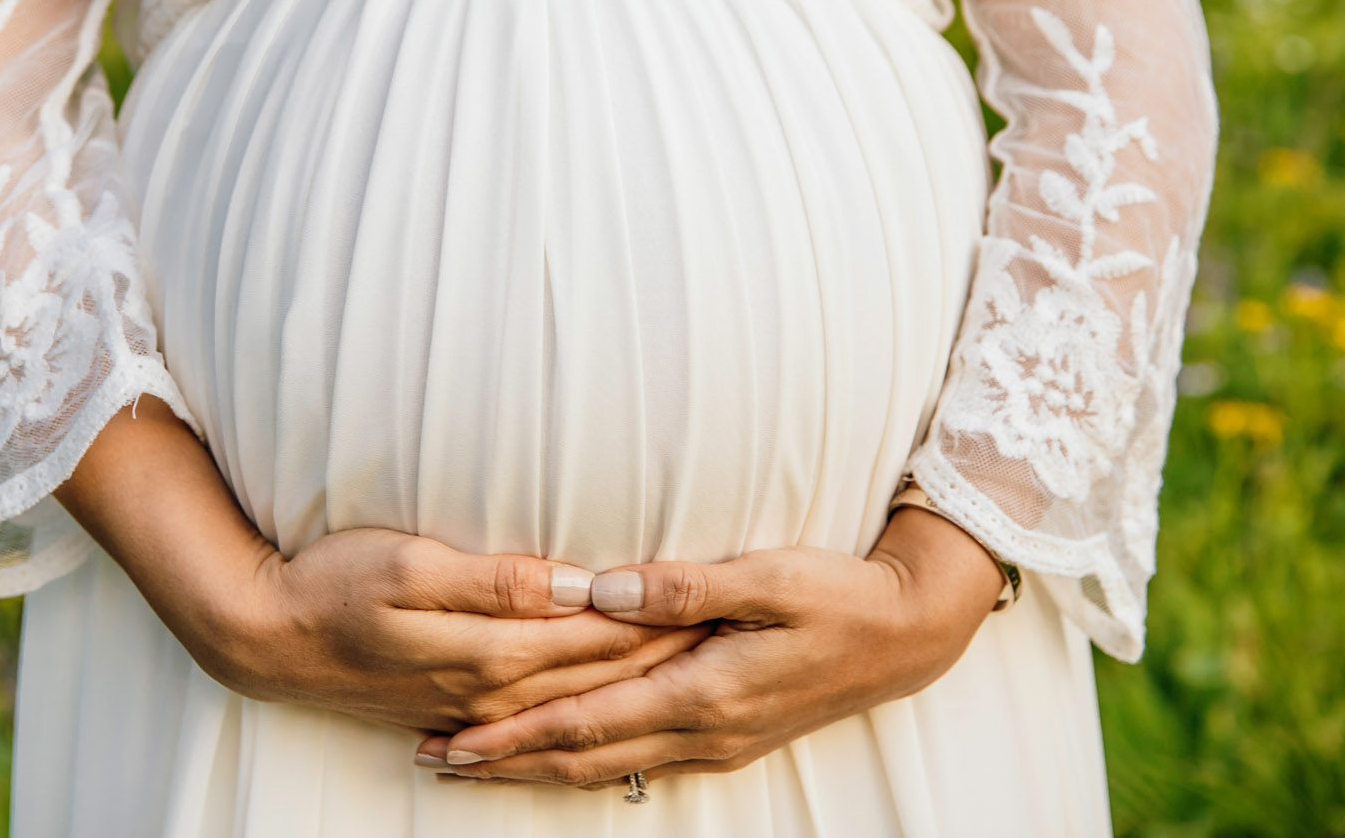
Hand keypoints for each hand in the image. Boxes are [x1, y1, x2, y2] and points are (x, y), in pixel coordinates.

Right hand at [210, 529, 712, 732]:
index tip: (722, 597)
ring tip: (694, 659)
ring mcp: (476, 704)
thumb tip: (577, 586)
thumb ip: (501, 582)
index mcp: (496, 652)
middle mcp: (496, 689)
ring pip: (579, 697)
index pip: (605, 638)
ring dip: (637, 680)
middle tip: (734, 626)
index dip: (664, 618)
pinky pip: (542, 711)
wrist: (267, 638)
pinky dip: (587, 704)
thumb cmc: (334, 584)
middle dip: (670, 653)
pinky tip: (609, 702)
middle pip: (603, 673)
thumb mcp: (412, 566)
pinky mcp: (457, 704)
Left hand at [412, 506, 1004, 786]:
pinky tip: (558, 756)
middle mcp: (702, 730)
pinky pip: (637, 760)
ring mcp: (715, 742)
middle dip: (504, 762)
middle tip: (435, 758)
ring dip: (536, 766)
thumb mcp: (770, 576)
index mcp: (704, 692)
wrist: (909, 635)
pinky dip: (584, 761)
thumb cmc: (840, 595)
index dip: (514, 735)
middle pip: (582, 758)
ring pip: (606, 767)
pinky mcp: (726, 737)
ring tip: (475, 762)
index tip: (455, 739)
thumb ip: (684, 585)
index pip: (586, 722)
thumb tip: (602, 591)